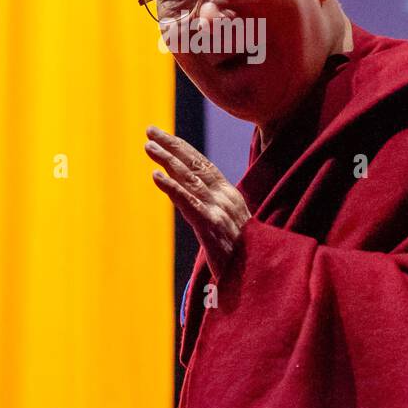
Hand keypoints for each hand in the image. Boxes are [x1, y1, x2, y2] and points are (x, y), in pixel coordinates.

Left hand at [144, 125, 249, 281]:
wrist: (259, 277)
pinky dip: (172, 188)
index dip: (183, 148)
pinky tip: (156, 176)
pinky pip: (189, 203)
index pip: (204, 165)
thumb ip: (210, 209)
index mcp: (230, 195)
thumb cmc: (243, 255)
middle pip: (195, 165)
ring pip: (190, 179)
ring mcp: (219, 211)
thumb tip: (188, 196)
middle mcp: (225, 198)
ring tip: (148, 146)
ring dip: (167, 160)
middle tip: (150, 130)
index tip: (163, 136)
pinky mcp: (212, 227)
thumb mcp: (227, 225)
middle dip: (172, 146)